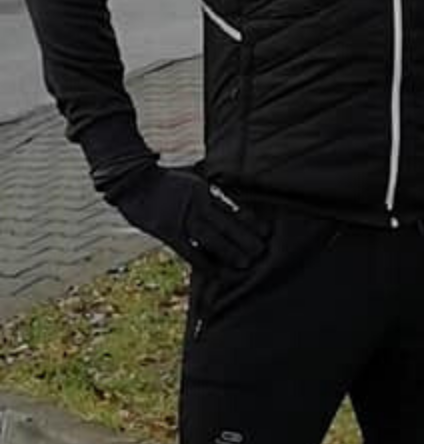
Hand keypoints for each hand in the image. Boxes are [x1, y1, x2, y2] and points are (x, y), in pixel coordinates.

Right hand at [112, 166, 268, 269]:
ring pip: (211, 237)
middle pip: (225, 223)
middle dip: (245, 238)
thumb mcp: (192, 177)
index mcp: (204, 189)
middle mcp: (196, 203)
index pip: (231, 206)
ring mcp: (182, 217)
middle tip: (262, 250)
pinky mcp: (167, 232)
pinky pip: (188, 250)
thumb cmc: (164, 179)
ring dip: (229, 251)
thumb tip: (227, 197)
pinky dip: (202, 262)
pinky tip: (215, 272)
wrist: (133, 181)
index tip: (265, 230)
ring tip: (246, 262)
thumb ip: (208, 188)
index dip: (249, 220)